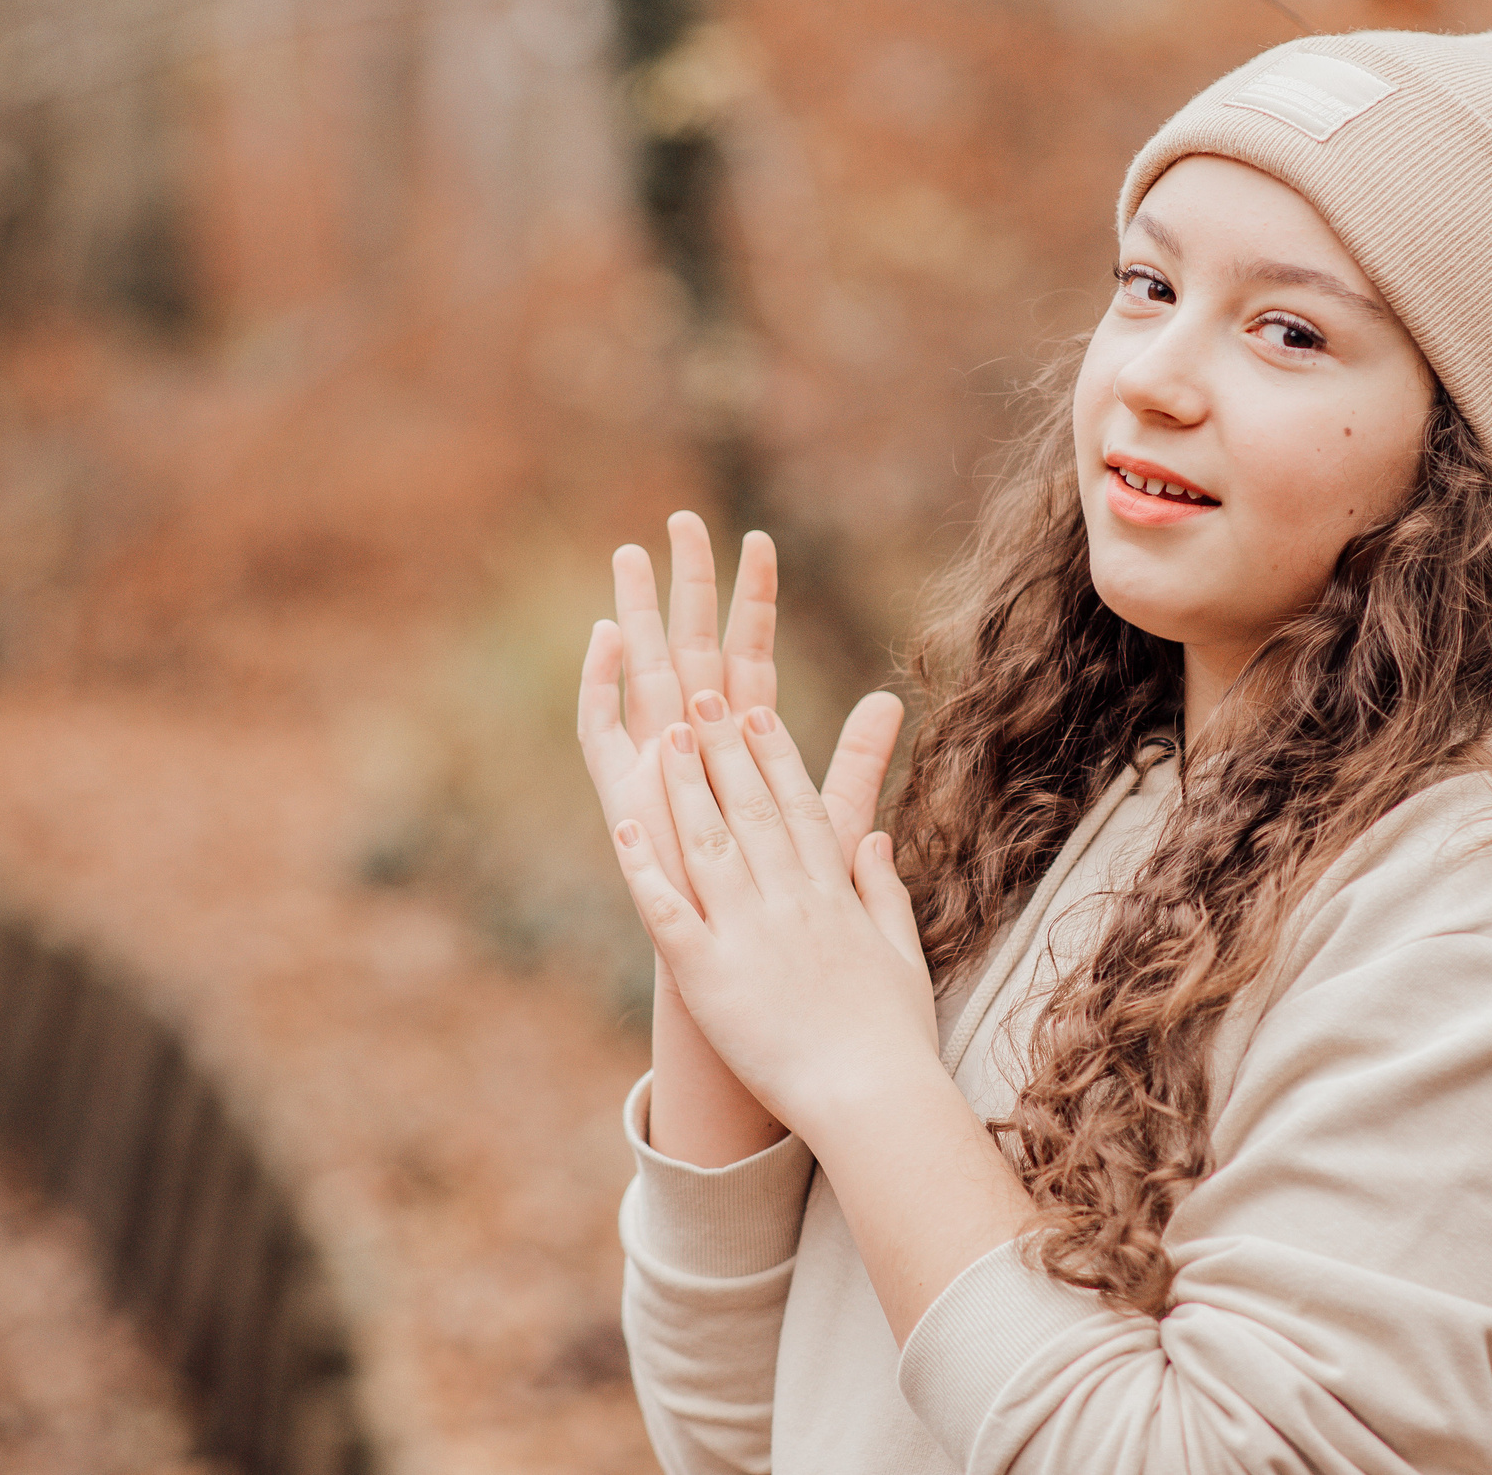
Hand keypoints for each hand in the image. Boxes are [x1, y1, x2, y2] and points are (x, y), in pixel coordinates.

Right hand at [578, 512, 902, 991]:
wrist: (746, 970)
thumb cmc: (788, 905)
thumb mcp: (828, 821)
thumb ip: (854, 760)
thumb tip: (889, 699)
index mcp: (746, 742)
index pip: (750, 651)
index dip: (754, 599)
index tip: (759, 538)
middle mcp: (696, 745)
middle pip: (691, 645)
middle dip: (687, 585)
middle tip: (684, 520)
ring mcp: (656, 766)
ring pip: (643, 672)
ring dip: (634, 614)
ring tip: (630, 554)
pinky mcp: (625, 798)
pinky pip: (603, 732)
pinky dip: (602, 685)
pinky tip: (604, 636)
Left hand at [610, 687, 931, 1135]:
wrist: (875, 1100)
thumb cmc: (896, 1039)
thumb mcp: (901, 954)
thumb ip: (882, 890)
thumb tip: (874, 835)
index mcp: (834, 897)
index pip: (800, 809)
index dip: (774, 756)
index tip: (755, 711)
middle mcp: (790, 903)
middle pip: (751, 809)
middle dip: (722, 747)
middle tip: (697, 692)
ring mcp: (748, 936)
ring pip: (709, 844)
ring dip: (683, 785)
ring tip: (661, 733)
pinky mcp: (710, 978)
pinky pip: (669, 913)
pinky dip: (645, 866)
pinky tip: (625, 826)